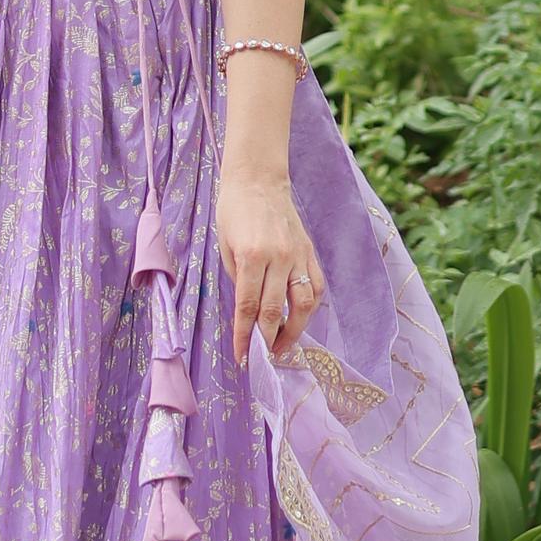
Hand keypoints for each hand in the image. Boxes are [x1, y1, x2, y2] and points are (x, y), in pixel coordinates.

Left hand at [219, 164, 325, 366]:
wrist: (258, 179)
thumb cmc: (233, 211)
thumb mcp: (225, 247)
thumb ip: (238, 280)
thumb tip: (248, 312)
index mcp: (252, 256)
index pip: (248, 308)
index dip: (245, 337)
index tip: (242, 358)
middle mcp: (279, 258)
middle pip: (275, 311)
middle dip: (267, 341)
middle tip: (261, 361)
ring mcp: (298, 255)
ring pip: (304, 304)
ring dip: (294, 331)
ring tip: (282, 346)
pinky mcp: (309, 252)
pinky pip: (316, 286)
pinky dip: (310, 308)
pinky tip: (299, 319)